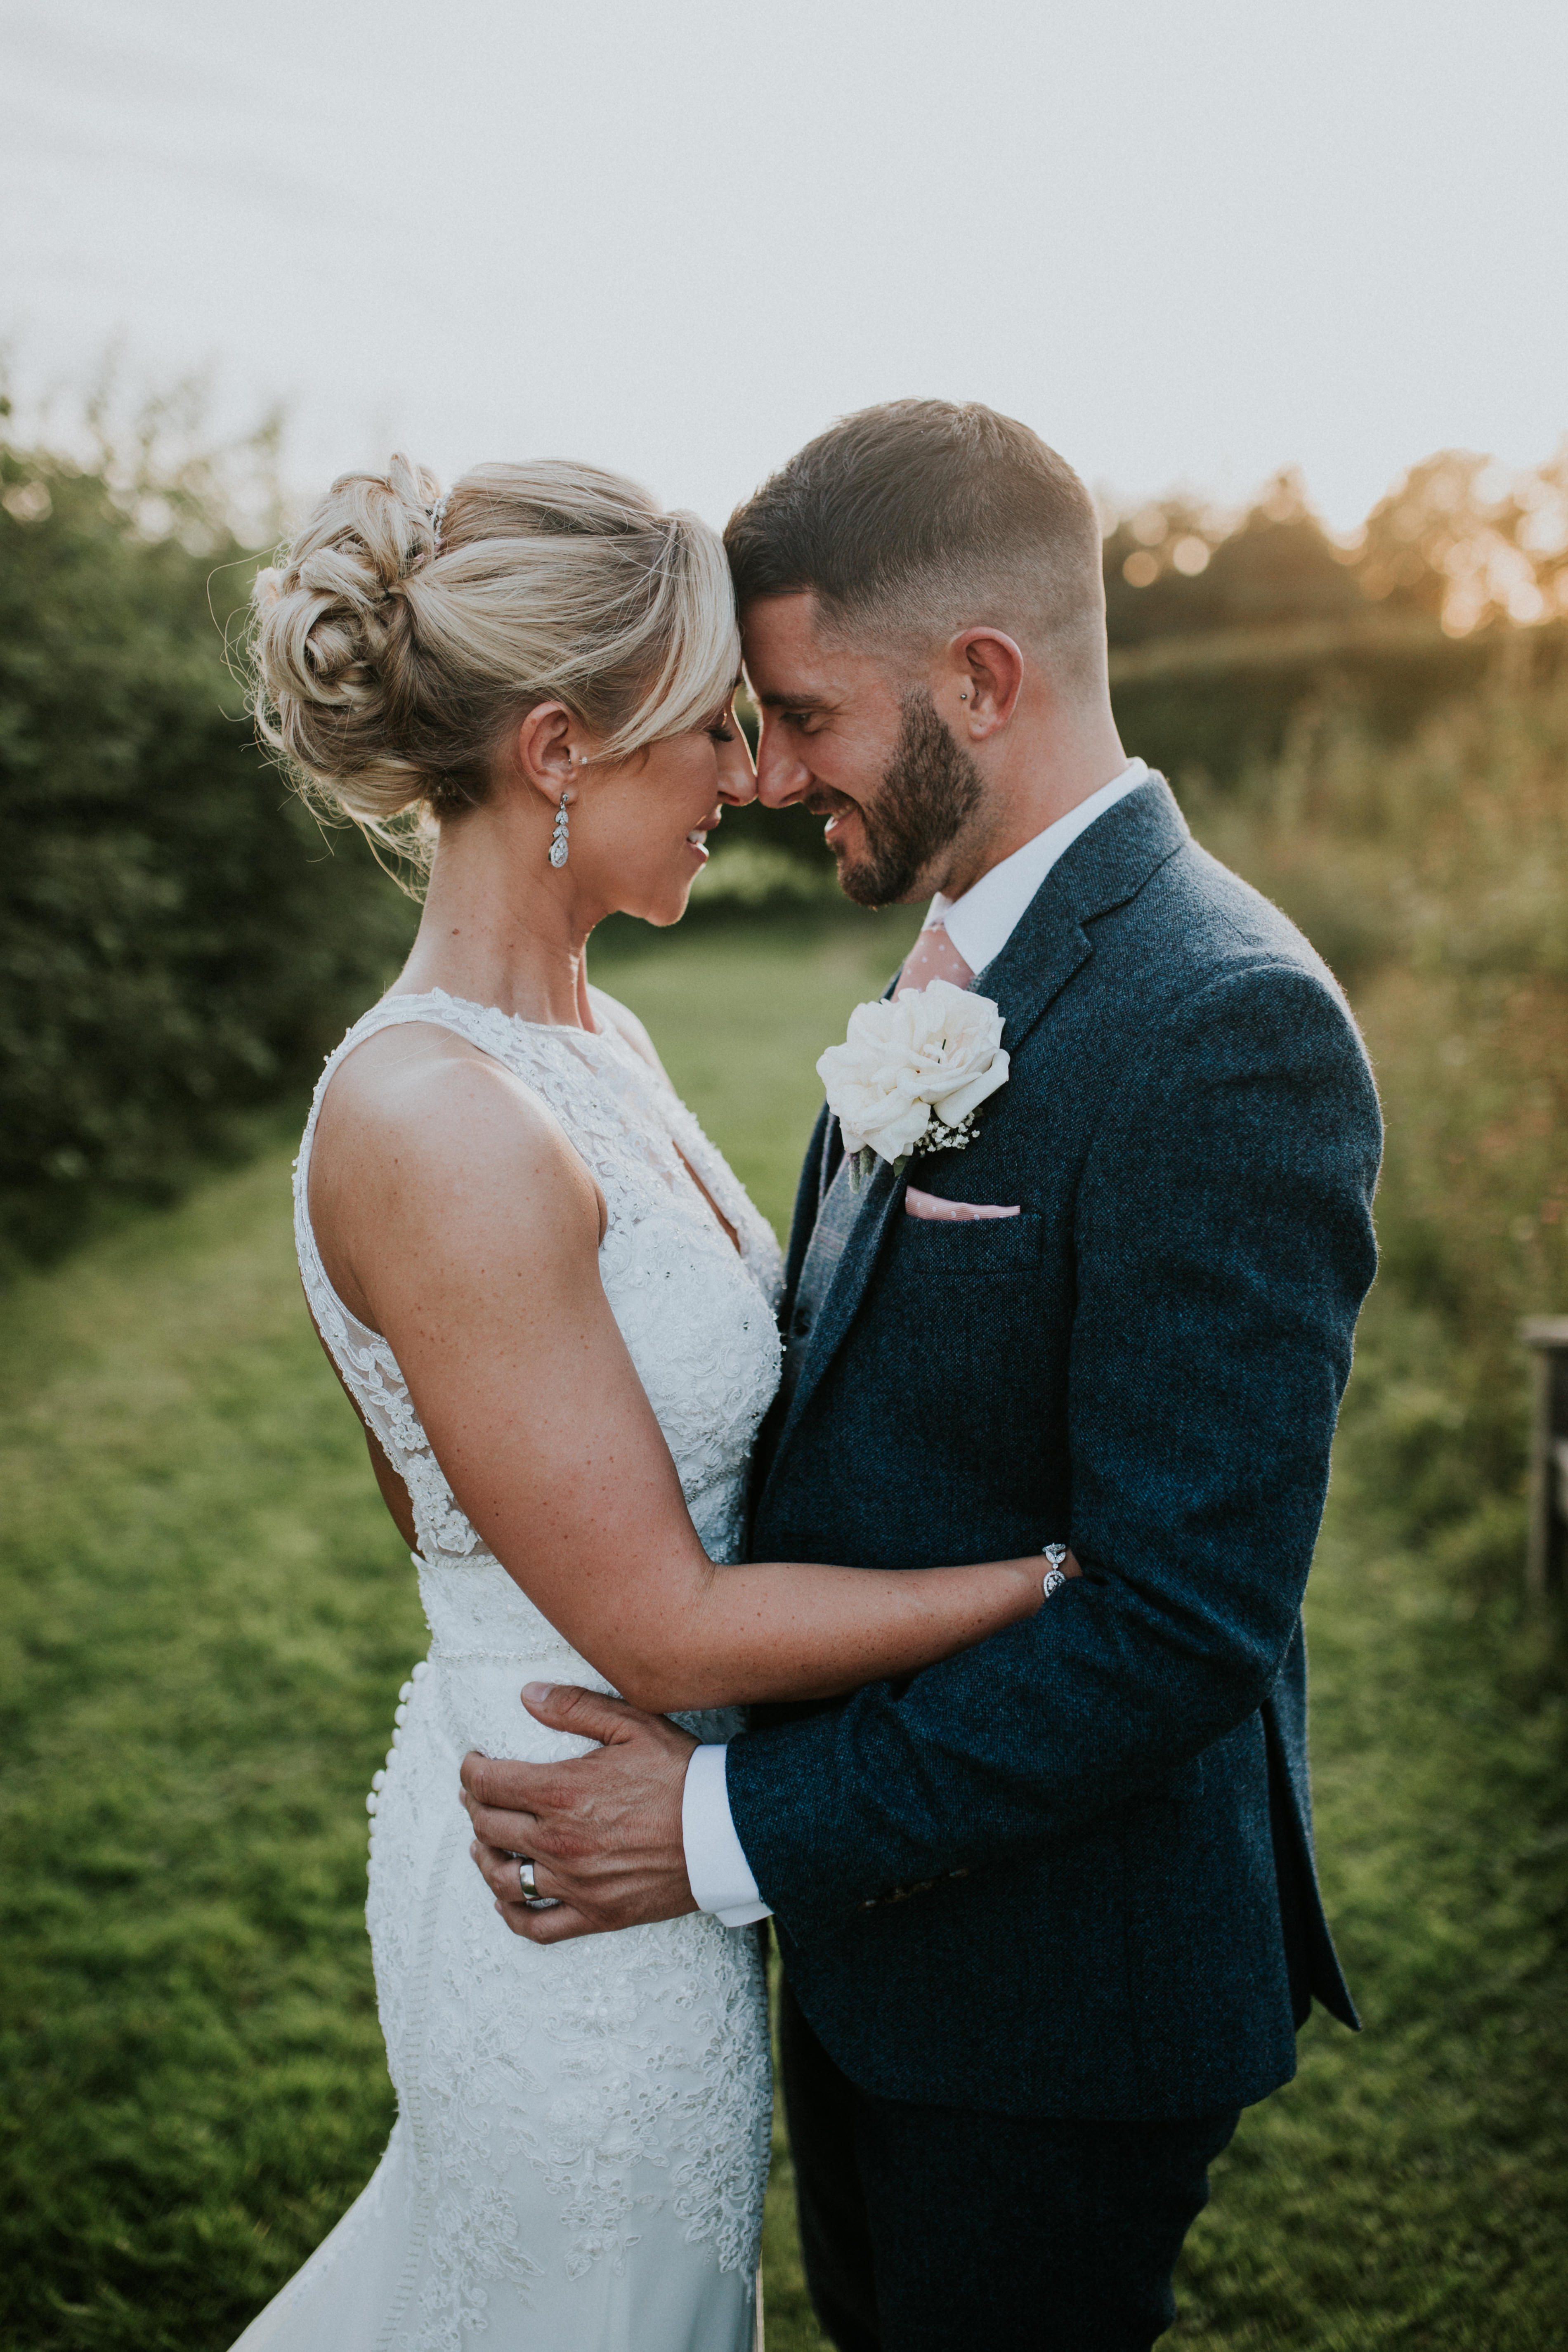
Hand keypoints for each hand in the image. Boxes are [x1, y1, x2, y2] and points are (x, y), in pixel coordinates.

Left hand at [460, 1683, 698, 1942]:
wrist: (727, 1831)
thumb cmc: (681, 1772)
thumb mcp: (632, 1724)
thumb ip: (575, 1707)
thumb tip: (526, 1694)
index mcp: (561, 1792)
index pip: (488, 1784)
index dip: (471, 1770)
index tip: (473, 1762)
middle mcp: (559, 1841)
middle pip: (489, 1827)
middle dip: (475, 1806)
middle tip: (478, 1794)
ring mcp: (575, 1884)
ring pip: (503, 1878)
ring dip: (483, 1857)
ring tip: (483, 1842)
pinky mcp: (595, 1914)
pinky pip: (536, 1926)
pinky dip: (511, 1913)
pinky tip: (504, 1897)